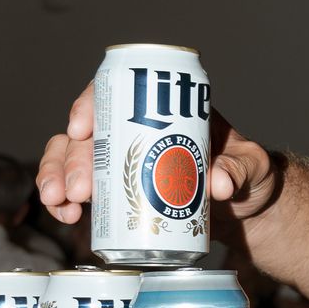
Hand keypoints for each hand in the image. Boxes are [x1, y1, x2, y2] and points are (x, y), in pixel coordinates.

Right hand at [37, 87, 280, 226]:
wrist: (246, 212)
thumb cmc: (249, 176)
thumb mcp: (252, 167)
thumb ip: (241, 170)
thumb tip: (218, 184)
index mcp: (164, 110)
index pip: (119, 92)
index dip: (92, 105)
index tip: (82, 129)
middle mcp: (134, 130)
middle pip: (89, 133)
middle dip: (72, 158)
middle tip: (79, 190)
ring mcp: (122, 160)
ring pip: (72, 157)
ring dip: (57, 177)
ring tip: (60, 204)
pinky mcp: (117, 192)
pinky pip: (77, 190)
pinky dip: (64, 201)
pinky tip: (65, 215)